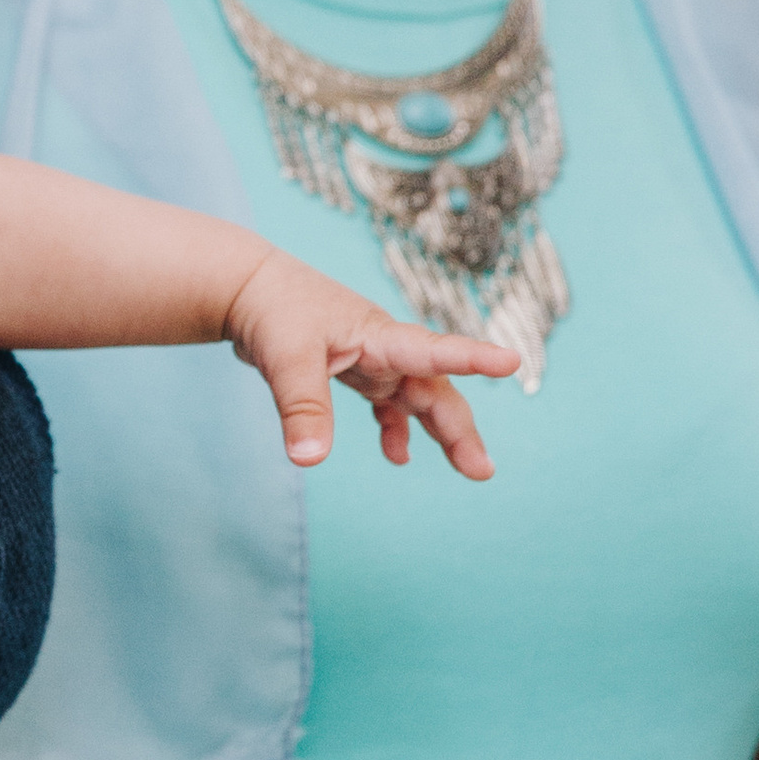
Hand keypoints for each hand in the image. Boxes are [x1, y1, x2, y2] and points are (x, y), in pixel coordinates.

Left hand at [222, 251, 516, 476]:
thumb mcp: (287, 358)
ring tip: (468, 467)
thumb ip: (303, 408)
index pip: (433, 350)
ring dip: (440, 432)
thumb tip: (310, 459)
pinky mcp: (355, 370)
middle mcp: (385, 348)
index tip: (511, 362)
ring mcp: (373, 360)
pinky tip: (397, 454)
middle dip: (459, 428)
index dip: (473, 358)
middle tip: (482, 470)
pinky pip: (387, 403)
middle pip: (434, 389)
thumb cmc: (272, 310)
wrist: (247, 289)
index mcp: (378, 336)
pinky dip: (395, 428)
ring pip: (418, 399)